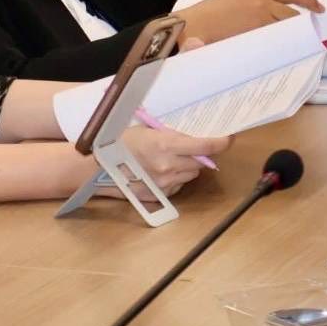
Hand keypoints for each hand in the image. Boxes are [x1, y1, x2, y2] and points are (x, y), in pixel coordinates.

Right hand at [104, 126, 231, 201]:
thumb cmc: (120, 142)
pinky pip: (178, 186)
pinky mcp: (159, 195)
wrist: (98, 166)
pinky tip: (162, 170)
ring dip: (188, 166)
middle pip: (200, 162)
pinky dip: (176, 178)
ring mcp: (164, 183)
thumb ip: (170, 134)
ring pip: (191, 174)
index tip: (228, 138)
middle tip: (193, 146)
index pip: (204, 146)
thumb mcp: (146, 130)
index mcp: (166, 144)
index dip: (221, 143)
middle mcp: (168, 166)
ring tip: (172, 158)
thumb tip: (193, 136)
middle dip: (200, 154)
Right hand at [177, 0, 321, 48]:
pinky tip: (286, 55)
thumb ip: (250, 6)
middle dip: (305, 24)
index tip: (317, 8)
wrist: (191, 25)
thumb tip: (265, 18)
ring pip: (287, 29)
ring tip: (301, 47)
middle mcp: (262, 2)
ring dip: (295, 37)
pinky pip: (276, 43)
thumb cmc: (205, 15)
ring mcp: (260, 20)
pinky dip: (283, 48)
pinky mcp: (255, 37)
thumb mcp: (232, 1)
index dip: (307, 0)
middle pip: (293, 13)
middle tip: (313, 33)